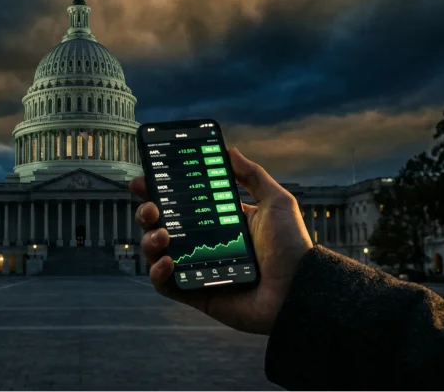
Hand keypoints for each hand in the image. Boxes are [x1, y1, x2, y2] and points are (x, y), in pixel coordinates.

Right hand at [130, 147, 312, 334]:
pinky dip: (158, 273)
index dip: (159, 192)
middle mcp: (203, 244)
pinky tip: (168, 261)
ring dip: (149, 240)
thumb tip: (230, 150)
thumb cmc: (291, 247)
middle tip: (150, 206)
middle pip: (161, 225)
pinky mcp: (195, 293)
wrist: (299, 290)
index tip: (144, 180)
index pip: (181, 204)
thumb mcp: (276, 202)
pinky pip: (165, 285)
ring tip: (161, 234)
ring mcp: (196, 269)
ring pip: (156, 253)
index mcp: (218, 222)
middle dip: (147, 213)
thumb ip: (253, 175)